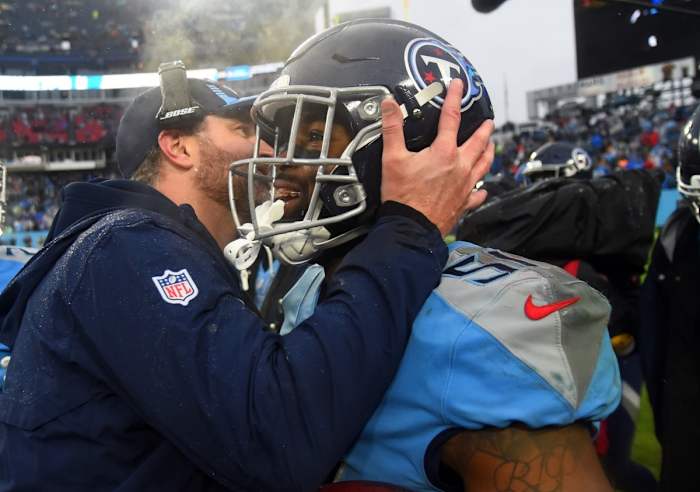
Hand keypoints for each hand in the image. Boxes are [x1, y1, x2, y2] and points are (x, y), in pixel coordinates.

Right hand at [380, 79, 494, 235]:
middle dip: (484, 129)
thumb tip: (389, 104)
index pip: (451, 117)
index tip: (459, 85)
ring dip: (489, 153)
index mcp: (444, 152)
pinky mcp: (464, 204)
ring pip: (484, 165)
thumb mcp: (392, 159)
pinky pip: (477, 195)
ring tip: (492, 146)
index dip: (455, 98)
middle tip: (489, 121)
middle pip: (478, 142)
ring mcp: (465, 186)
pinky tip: (482, 189)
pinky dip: (481, 190)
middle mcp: (460, 167)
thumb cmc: (403, 196)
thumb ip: (392, 129)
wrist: (411, 228)